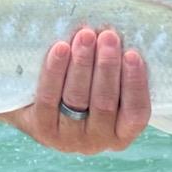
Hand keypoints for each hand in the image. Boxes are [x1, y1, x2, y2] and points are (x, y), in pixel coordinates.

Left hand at [0, 28, 150, 153]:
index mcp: (122, 133)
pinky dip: (55, 71)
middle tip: (108, 36)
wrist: (35, 103)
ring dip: (82, 64)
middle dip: (107, 66)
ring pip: (77, 98)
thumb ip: (115, 67)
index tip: (132, 53)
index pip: (136, 113)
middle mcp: (97, 141)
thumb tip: (117, 31)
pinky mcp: (42, 130)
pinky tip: (61, 48)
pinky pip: (49, 98)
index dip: (136, 83)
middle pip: (104, 103)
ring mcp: (68, 138)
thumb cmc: (82, 86)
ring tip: (85, 36)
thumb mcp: (104, 83)